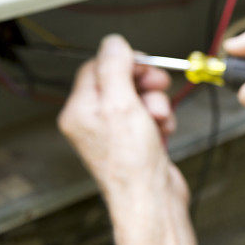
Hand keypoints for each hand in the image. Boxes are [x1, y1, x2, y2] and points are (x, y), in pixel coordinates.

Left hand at [58, 34, 180, 196]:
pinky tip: (164, 131)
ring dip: (157, 102)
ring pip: (140, 99)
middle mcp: (94, 122)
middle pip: (120, 82)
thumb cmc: (131, 164)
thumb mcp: (121, 104)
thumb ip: (115, 68)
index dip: (123, 62)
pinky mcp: (136, 142)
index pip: (96, 68)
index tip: (143, 63)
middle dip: (144, 83)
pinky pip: (151, 117)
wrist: (152, 202)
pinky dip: (162, 120)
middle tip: (158, 85)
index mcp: (79, 111)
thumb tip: (113, 43)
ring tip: (160, 118)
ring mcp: (116, 134)